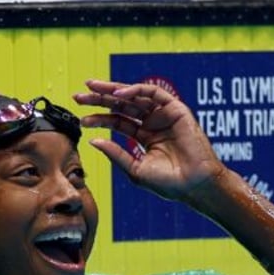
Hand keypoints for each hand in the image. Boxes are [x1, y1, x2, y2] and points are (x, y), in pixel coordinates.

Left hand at [73, 79, 223, 201]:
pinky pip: (154, 93)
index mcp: (143, 136)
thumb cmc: (168, 183)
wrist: (194, 185)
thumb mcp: (135, 169)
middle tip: (79, 96)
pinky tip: (118, 94)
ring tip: (93, 89)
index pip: (117, 121)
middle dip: (100, 99)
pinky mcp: (176, 109)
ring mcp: (164, 115)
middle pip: (122, 105)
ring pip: (135, 96)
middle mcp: (152, 122)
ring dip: (113, 90)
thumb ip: (116, 154)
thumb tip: (93, 141)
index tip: (80, 119)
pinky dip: (136, 90)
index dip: (98, 118)